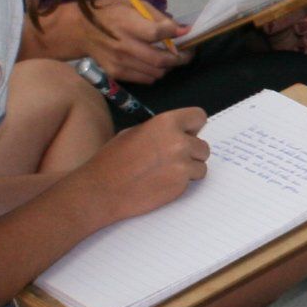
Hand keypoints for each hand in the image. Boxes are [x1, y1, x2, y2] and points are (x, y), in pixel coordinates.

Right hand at [36, 0, 185, 82]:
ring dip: (168, 67)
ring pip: (156, 73)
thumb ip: (158, 17)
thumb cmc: (110, 13)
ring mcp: (119, 62)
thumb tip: (181, 29)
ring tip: (171, 58)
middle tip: (187, 53)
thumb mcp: (133, 4)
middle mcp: (123, 45)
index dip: (175, 33)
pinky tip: (154, 64)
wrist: (80, 30)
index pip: (158, 33)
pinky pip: (145, 79)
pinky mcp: (116, 74)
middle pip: (161, 59)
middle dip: (180, 58)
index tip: (185, 33)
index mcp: (127, 24)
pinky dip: (154, 73)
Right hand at [77, 109, 209, 222]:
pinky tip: (162, 182)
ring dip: (189, 169)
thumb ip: (161, 131)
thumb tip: (178, 132)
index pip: (199, 117)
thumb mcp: (134, 133)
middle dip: (191, 152)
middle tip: (171, 159)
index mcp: (166, 122)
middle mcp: (179, 141)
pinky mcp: (181, 185)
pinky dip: (182, 183)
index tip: (187, 134)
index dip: (193, 127)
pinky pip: (192, 180)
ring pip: (201, 164)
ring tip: (166, 172)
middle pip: (203, 145)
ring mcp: (182, 164)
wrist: (103, 190)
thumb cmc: (113, 160)